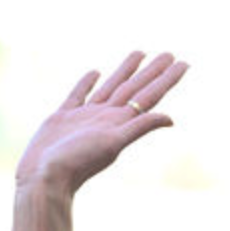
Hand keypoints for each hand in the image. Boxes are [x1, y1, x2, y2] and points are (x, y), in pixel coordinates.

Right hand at [15, 51, 187, 191]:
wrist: (45, 177)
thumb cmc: (79, 162)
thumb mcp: (113, 143)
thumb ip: (139, 127)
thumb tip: (171, 119)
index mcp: (121, 120)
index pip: (150, 95)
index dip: (167, 79)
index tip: (184, 63)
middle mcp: (107, 116)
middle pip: (135, 87)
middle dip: (153, 70)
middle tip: (169, 53)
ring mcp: (86, 116)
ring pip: (111, 86)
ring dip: (126, 71)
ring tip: (139, 53)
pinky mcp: (63, 117)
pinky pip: (79, 94)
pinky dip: (87, 83)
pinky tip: (95, 72)